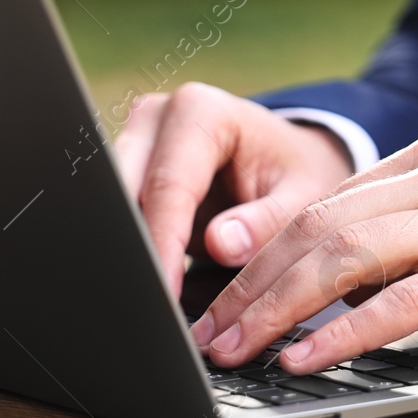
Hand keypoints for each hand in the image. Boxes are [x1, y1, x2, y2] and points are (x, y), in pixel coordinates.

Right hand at [114, 83, 354, 296]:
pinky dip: (132, 250)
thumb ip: (268, 220)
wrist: (290, 161)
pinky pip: (118, 216)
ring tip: (146, 300)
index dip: (164, 244)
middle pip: (127, 193)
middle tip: (149, 304)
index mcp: (201, 112)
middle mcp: (158, 118)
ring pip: (113, 207)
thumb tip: (222, 244)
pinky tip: (146, 285)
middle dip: (136, 249)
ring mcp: (135, 142)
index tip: (163, 293)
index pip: (169, 186)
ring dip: (129, 251)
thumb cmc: (298, 175)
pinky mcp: (128, 172)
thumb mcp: (303, 198)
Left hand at [190, 133, 417, 372]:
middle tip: (208, 333)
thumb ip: (397, 235)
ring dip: (281, 309)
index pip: (321, 205)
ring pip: (350, 258)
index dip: (256, 257)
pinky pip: (405, 301)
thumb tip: (306, 283)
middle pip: (322, 227)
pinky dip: (346, 333)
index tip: (215, 302)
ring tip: (239, 350)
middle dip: (253, 286)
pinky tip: (307, 358)